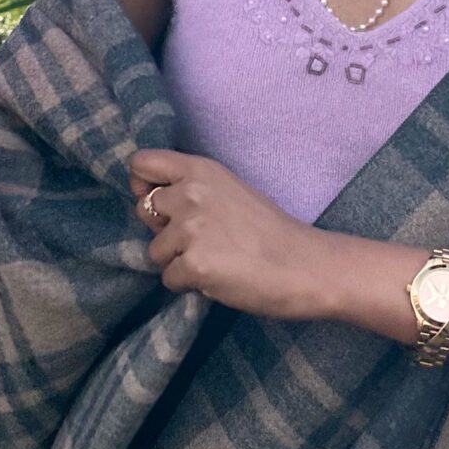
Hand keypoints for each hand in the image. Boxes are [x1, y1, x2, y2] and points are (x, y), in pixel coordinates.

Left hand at [128, 148, 336, 322]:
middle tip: (199, 240)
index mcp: (201, 170)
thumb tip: (157, 207)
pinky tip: (219, 278)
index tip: (160, 204)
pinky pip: (169, 279)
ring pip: (155, 251)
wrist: (306, 266)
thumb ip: (193, 190)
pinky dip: (189, 285)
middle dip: (163, 230)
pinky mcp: (194, 265)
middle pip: (143, 209)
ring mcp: (190, 229)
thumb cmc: (272, 232)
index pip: (141, 163)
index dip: (143, 185)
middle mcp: (190, 193)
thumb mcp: (230, 191)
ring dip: (178, 261)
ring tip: (216, 260)